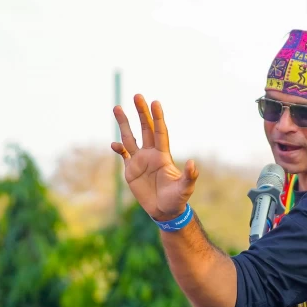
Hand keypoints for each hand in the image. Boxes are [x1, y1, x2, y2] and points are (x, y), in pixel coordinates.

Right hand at [112, 94, 198, 222]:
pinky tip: (113, 144)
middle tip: (137, 95)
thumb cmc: (177, 200)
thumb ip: (189, 176)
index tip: (155, 102)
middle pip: (145, 129)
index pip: (160, 132)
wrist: (164, 211)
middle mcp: (151, 154)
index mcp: (163, 155)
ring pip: (130, 137)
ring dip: (124, 123)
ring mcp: (140, 161)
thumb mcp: (185, 189)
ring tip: (117, 107)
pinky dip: (118, 148)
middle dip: (141, 113)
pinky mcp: (131, 170)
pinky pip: (123, 155)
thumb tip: (193, 163)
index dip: (158, 118)